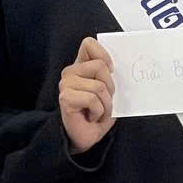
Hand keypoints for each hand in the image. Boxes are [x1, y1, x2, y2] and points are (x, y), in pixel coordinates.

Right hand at [59, 37, 114, 152]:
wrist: (85, 138)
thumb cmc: (97, 114)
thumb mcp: (108, 91)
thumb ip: (109, 75)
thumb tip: (117, 68)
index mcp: (80, 67)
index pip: (89, 44)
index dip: (104, 56)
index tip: (110, 71)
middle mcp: (70, 73)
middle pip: (100, 66)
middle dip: (110, 87)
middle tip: (103, 101)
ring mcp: (65, 85)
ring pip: (99, 86)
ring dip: (106, 104)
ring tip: (98, 112)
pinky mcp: (65, 99)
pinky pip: (92, 99)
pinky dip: (99, 112)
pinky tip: (91, 117)